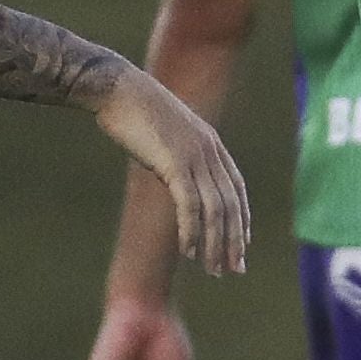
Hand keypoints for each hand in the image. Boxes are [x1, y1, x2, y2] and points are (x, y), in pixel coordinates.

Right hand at [96, 69, 250, 276]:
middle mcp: (209, 150)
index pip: (237, 189)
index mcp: (211, 142)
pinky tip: (188, 252)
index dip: (242, 219)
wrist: (118, 89)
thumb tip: (178, 173)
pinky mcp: (174, 163)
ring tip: (212, 270)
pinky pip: (190, 205)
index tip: (242, 245)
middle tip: (233, 269)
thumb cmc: (135, 110)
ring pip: (214, 210)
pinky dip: (192, 232)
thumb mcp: (166, 132)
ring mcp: (194, 156)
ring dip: (214, 244)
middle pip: (230, 204)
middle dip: (233, 240)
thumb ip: (179, 153)